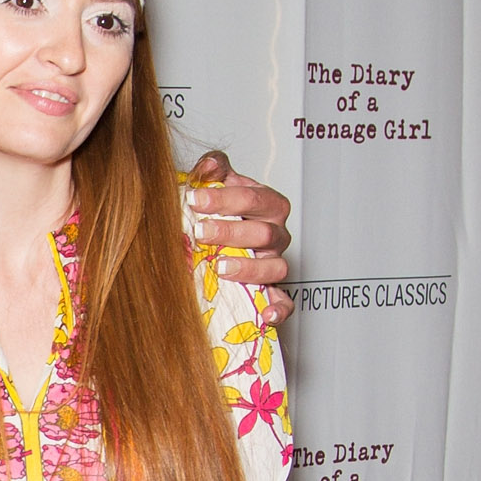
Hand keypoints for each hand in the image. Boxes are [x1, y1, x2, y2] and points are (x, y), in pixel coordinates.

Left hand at [187, 154, 293, 323]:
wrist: (215, 243)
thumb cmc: (218, 214)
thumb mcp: (214, 187)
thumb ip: (212, 170)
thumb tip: (208, 165)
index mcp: (265, 205)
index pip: (253, 197)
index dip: (224, 198)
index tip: (194, 199)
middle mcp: (274, 233)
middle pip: (263, 232)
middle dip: (231, 231)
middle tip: (200, 231)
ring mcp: (274, 263)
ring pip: (276, 267)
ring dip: (249, 268)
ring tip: (220, 267)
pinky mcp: (274, 292)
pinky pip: (285, 302)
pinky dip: (279, 309)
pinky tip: (265, 315)